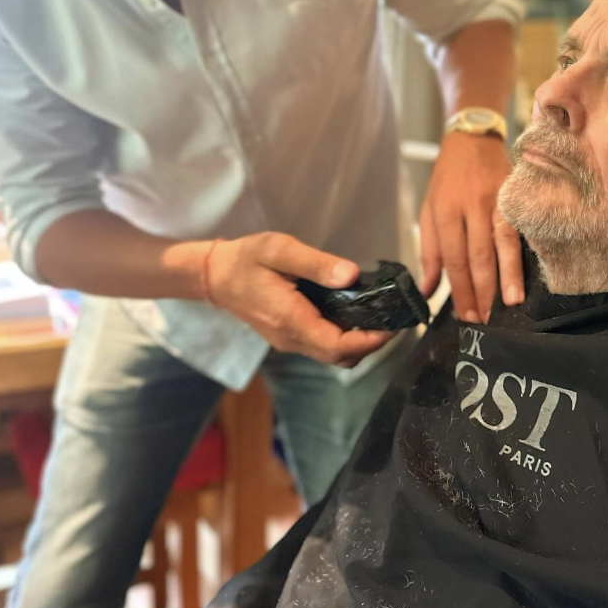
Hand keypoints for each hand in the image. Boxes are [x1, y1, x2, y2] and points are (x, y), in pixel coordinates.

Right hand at [201, 232, 391, 366]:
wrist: (214, 276)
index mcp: (290, 319)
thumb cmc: (246, 259)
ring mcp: (288, 341)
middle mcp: (291, 338)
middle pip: (340, 357)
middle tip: (393, 319)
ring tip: (379, 315)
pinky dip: (343, 338)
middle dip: (371, 344)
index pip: (338, 346)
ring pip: (332, 355)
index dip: (370, 341)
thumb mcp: (279, 250)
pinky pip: (322, 346)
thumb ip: (315, 263)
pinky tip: (353, 314)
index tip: (393, 326)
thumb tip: (350, 275)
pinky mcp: (287, 337)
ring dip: (358, 343)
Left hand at [419, 132, 524, 322]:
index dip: (461, 290)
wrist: (472, 139)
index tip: (466, 316)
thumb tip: (427, 291)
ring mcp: (497, 199)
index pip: (453, 258)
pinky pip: (522, 227)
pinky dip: (525, 251)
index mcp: (445, 211)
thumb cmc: (447, 179)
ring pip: (504, 242)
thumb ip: (429, 252)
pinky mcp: (516, 194)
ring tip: (512, 302)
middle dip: (483, 291)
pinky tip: (531, 271)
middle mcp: (471, 205)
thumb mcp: (428, 210)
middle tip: (487, 319)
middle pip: (479, 255)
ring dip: (508, 275)